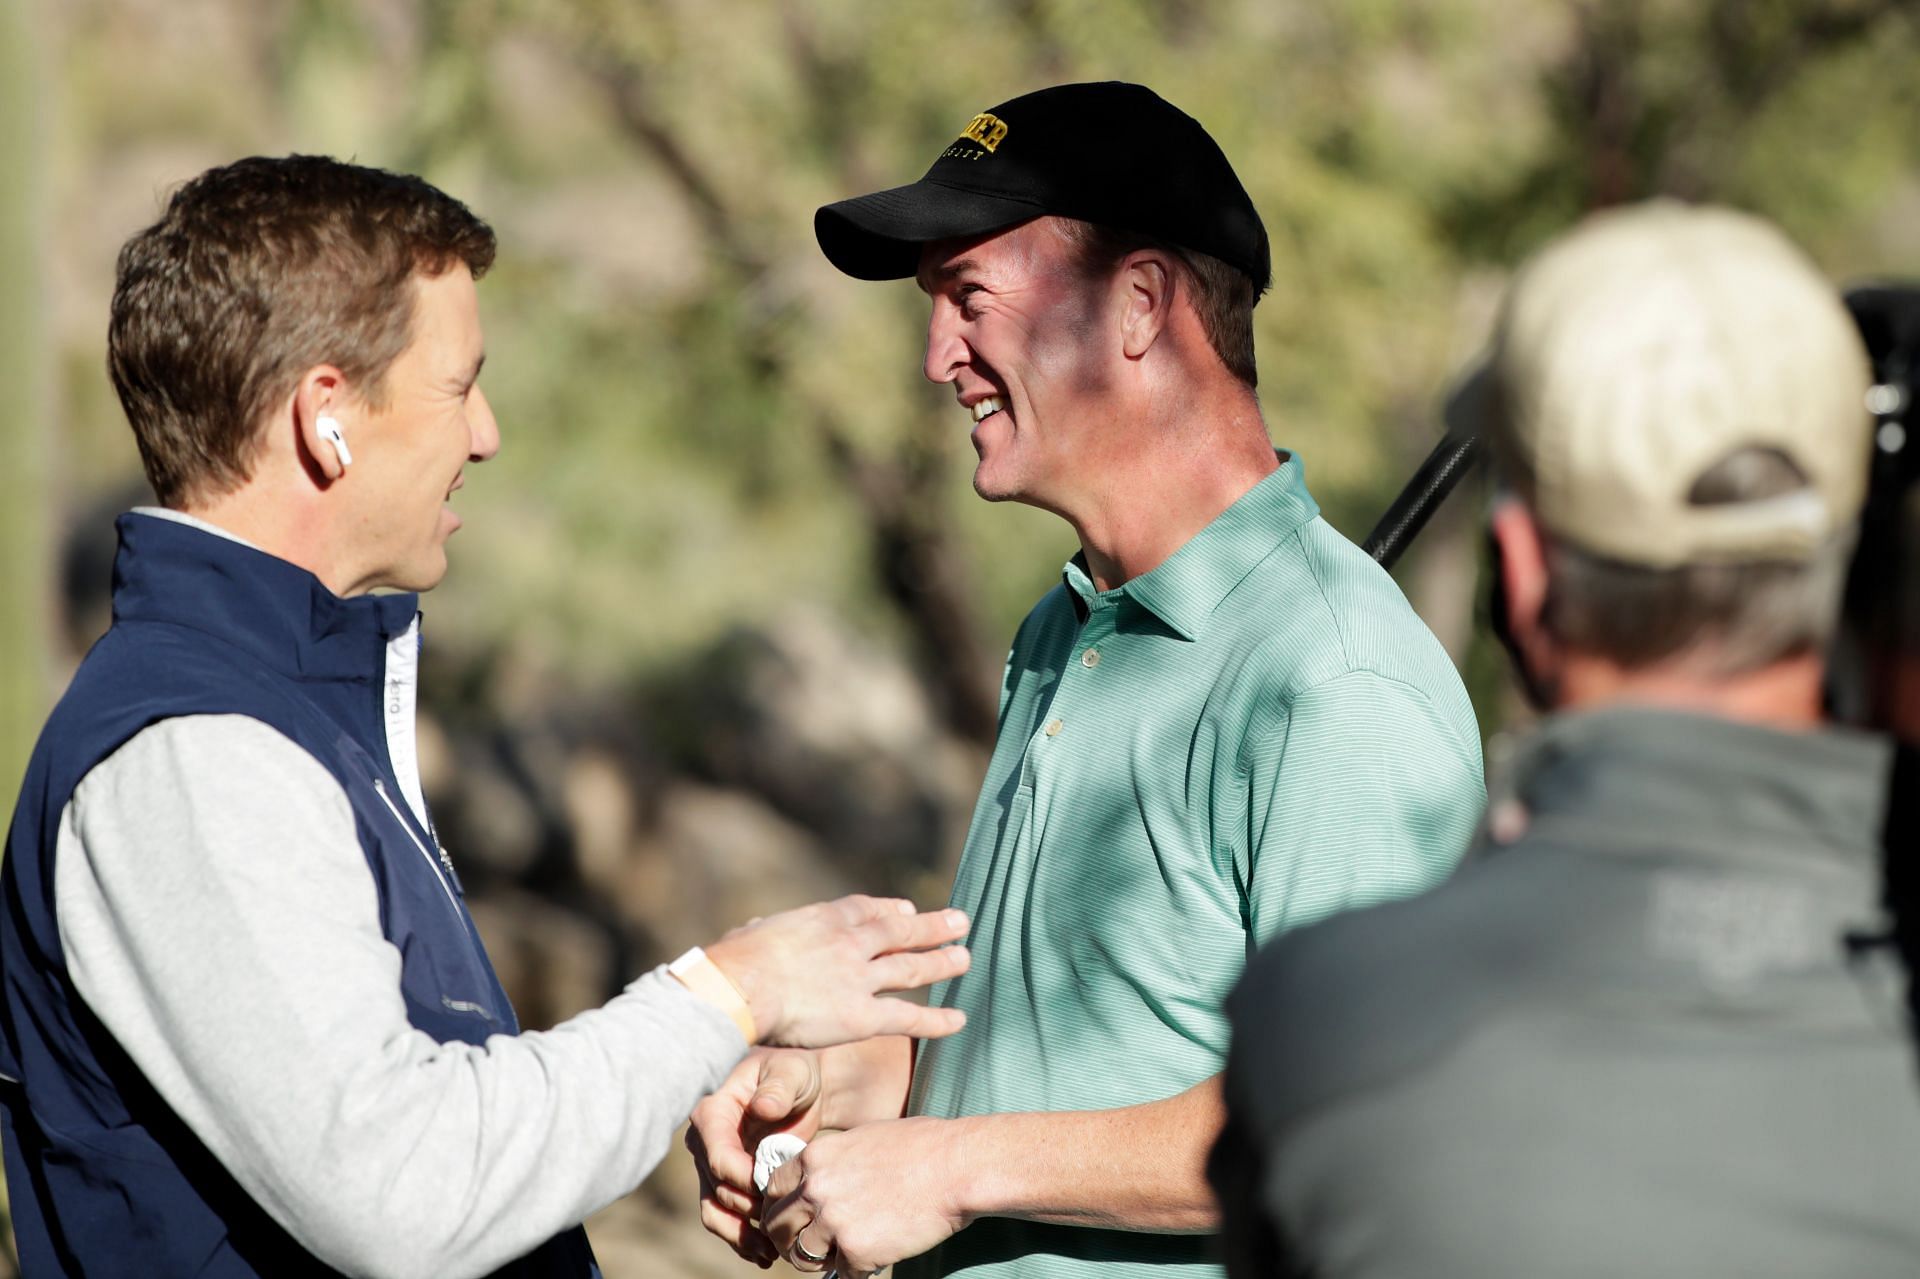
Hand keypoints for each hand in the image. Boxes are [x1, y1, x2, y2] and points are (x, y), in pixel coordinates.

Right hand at [686, 1050, 825, 1267]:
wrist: (805, 1090)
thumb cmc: (796, 1075)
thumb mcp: (792, 1072)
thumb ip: (778, 1089)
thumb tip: (762, 1108)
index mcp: (712, 1112)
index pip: (718, 1157)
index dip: (743, 1179)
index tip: (774, 1188)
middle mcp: (704, 1142)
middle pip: (717, 1189)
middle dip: (749, 1209)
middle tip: (784, 1221)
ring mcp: (712, 1166)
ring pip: (715, 1212)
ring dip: (740, 1236)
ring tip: (771, 1252)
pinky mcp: (726, 1184)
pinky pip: (726, 1219)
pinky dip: (742, 1240)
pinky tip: (766, 1254)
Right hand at [706, 895, 969, 1047]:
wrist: (741, 987)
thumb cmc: (733, 963)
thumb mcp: (752, 933)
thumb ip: (763, 931)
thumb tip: (752, 929)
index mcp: (823, 919)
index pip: (867, 909)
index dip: (891, 909)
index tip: (907, 910)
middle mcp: (850, 943)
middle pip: (900, 931)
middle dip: (932, 926)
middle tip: (960, 922)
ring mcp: (860, 978)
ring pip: (912, 969)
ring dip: (942, 963)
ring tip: (966, 959)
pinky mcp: (861, 1016)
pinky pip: (907, 1017)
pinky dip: (936, 1020)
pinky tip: (958, 1022)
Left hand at [762, 1117, 971, 1275]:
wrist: (956, 1167)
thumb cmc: (921, 1147)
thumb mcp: (862, 1140)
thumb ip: (832, 1163)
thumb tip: (817, 1184)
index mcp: (814, 1158)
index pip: (773, 1189)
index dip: (781, 1207)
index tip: (794, 1217)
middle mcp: (815, 1189)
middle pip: (777, 1226)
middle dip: (789, 1239)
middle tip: (812, 1246)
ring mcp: (833, 1222)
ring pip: (803, 1256)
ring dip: (820, 1259)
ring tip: (845, 1253)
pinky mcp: (857, 1251)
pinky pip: (843, 1274)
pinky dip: (858, 1270)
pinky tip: (879, 1255)